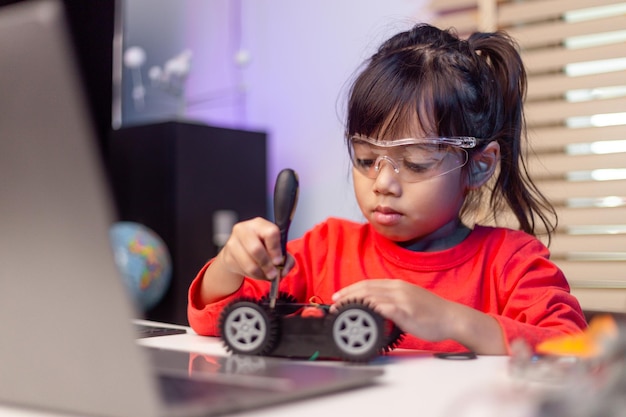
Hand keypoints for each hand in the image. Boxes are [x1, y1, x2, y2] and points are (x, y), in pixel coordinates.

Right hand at [199, 217, 294, 304]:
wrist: (239, 251)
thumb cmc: (260, 247)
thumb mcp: (276, 249)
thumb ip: (286, 260)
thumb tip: (283, 271)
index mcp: (259, 224)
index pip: (270, 233)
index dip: (275, 249)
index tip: (278, 261)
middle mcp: (244, 229)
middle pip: (256, 249)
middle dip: (266, 264)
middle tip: (273, 273)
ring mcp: (233, 241)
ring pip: (248, 262)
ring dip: (260, 273)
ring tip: (266, 275)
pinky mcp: (227, 255)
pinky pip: (242, 269)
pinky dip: (252, 275)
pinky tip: (256, 272)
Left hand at [331, 279, 455, 341]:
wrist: (452, 317)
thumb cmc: (432, 312)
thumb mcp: (409, 300)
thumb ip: (392, 301)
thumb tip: (375, 306)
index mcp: (397, 285)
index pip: (368, 284)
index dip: (350, 289)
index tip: (337, 296)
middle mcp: (398, 289)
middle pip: (366, 288)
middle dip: (347, 295)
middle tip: (334, 304)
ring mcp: (402, 299)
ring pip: (371, 297)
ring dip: (354, 303)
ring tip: (342, 311)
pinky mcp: (406, 311)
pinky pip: (384, 308)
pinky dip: (370, 310)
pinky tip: (362, 314)